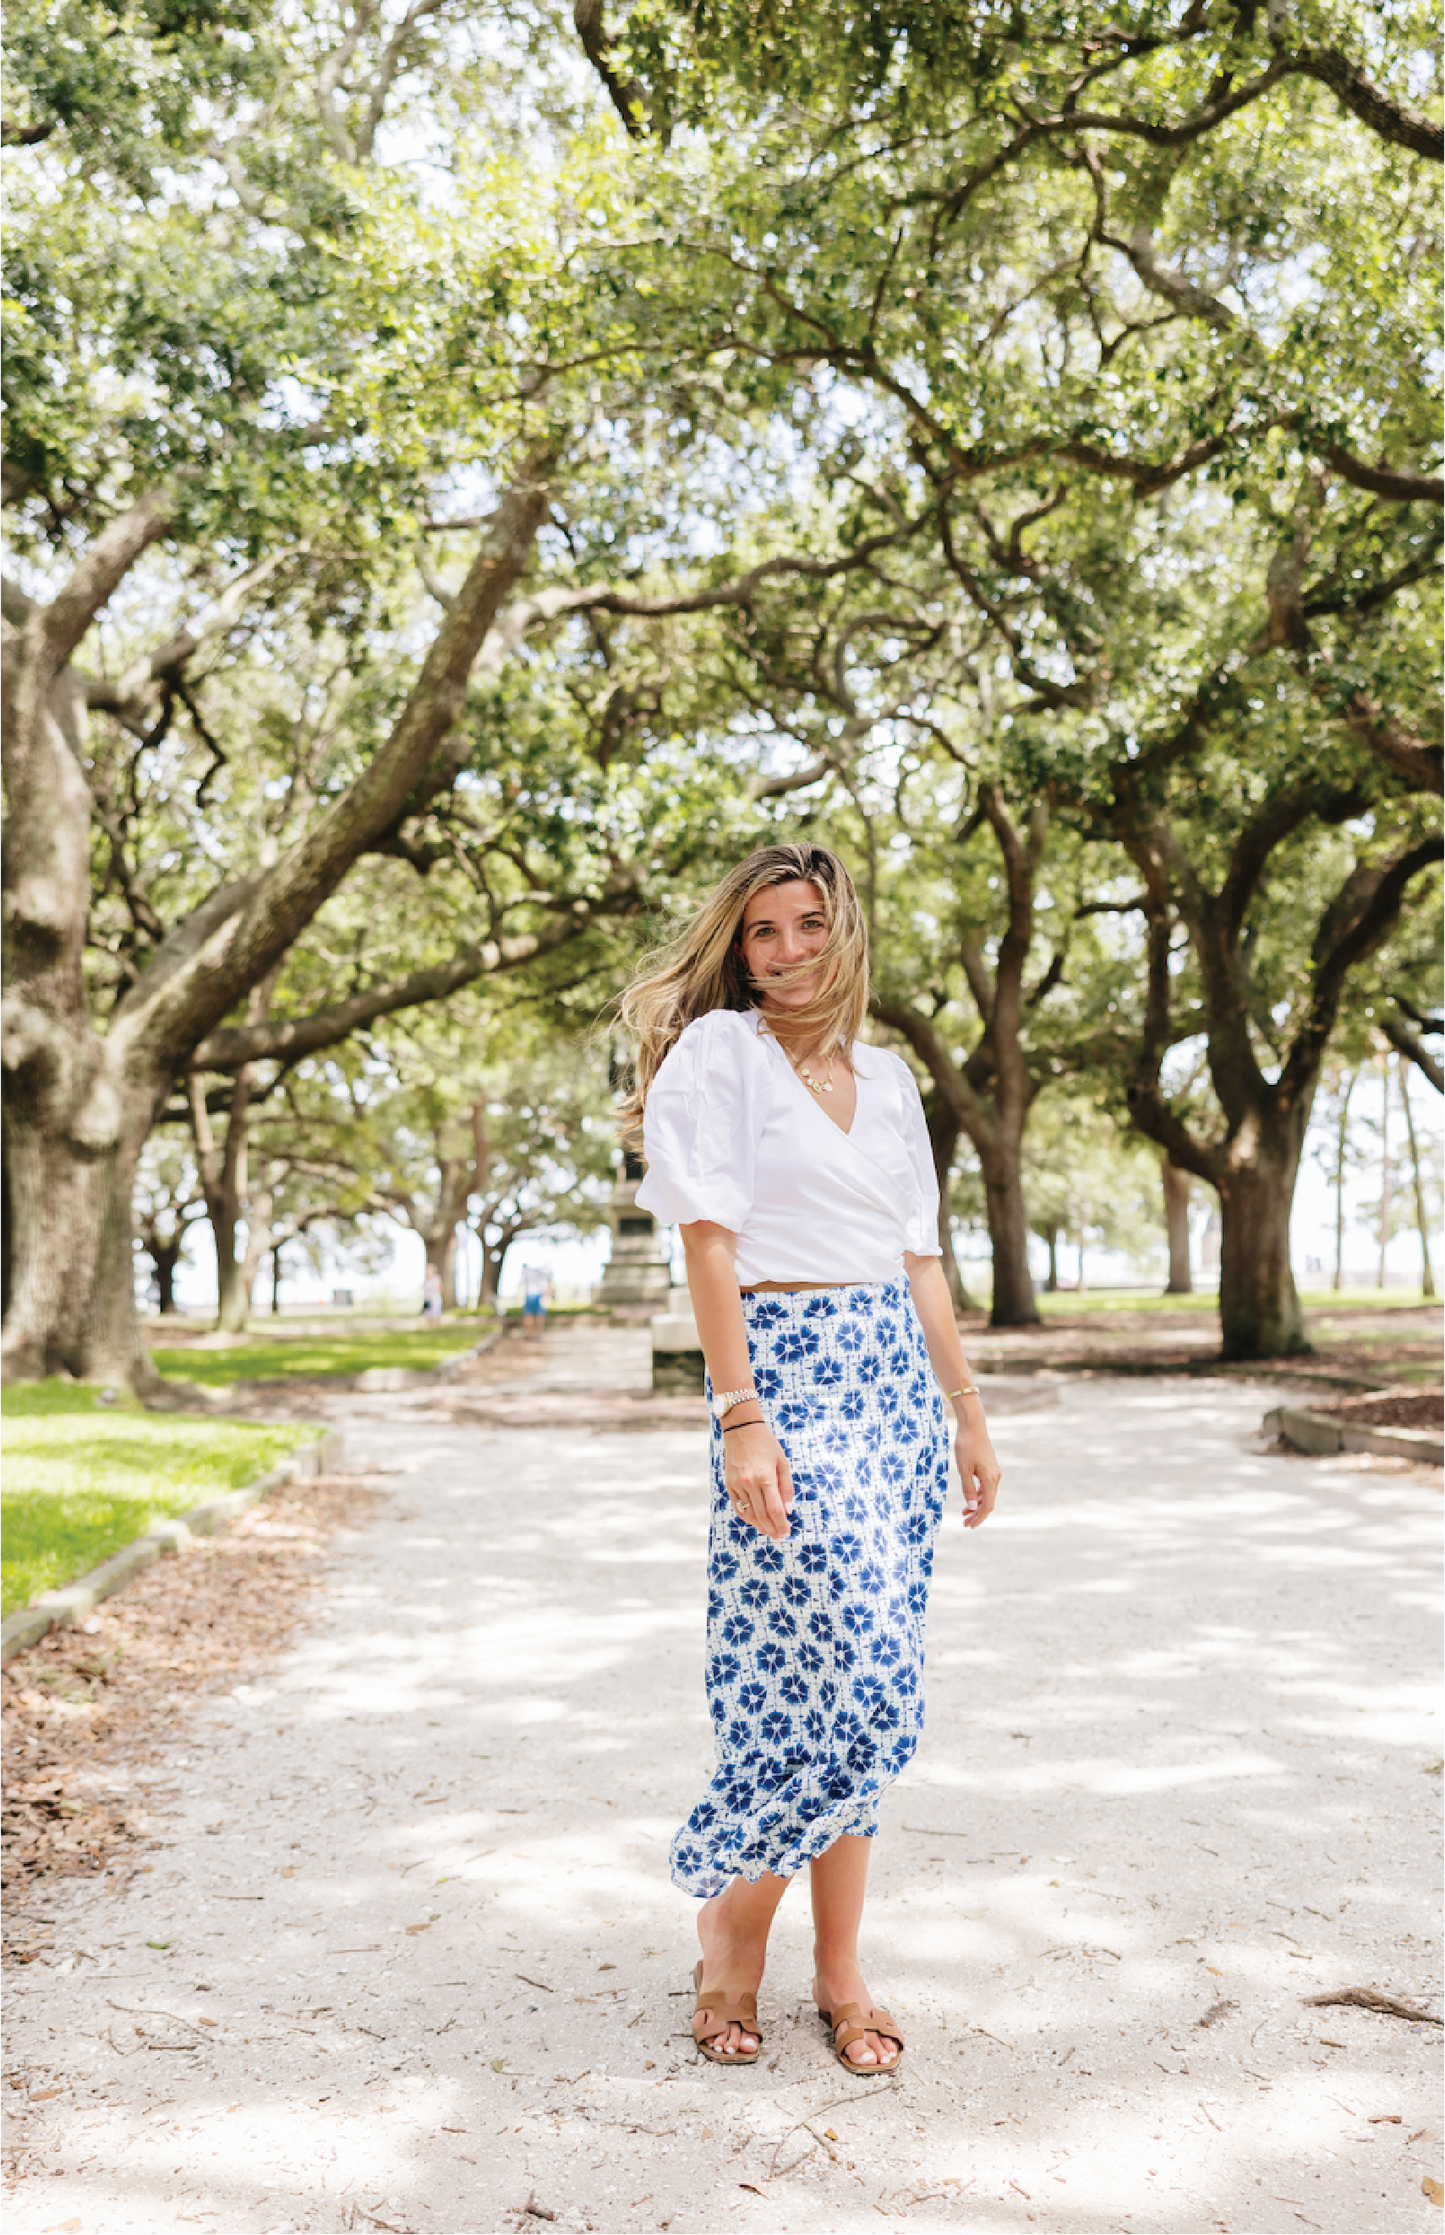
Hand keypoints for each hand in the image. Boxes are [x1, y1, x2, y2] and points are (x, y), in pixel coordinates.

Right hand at [723, 1418, 793, 1539]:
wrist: (742, 1429)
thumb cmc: (766, 1444)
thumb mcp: (782, 1462)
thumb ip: (786, 1488)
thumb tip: (788, 1510)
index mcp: (766, 1477)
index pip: (775, 1510)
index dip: (782, 1525)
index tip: (787, 1533)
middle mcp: (750, 1483)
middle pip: (762, 1516)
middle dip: (772, 1529)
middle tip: (780, 1537)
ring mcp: (737, 1485)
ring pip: (749, 1514)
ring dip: (760, 1526)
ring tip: (770, 1532)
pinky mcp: (729, 1484)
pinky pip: (738, 1507)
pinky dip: (747, 1518)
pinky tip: (756, 1522)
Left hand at [954, 1414, 1000, 1528]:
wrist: (972, 1426)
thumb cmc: (966, 1446)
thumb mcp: (963, 1470)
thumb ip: (968, 1490)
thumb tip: (973, 1508)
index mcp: (990, 1479)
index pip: (987, 1506)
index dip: (979, 1518)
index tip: (969, 1526)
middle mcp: (996, 1477)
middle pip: (989, 1502)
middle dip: (977, 1514)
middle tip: (965, 1523)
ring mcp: (994, 1472)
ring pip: (988, 1495)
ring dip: (977, 1505)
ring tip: (964, 1514)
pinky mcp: (990, 1467)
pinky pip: (986, 1486)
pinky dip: (978, 1495)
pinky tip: (970, 1499)